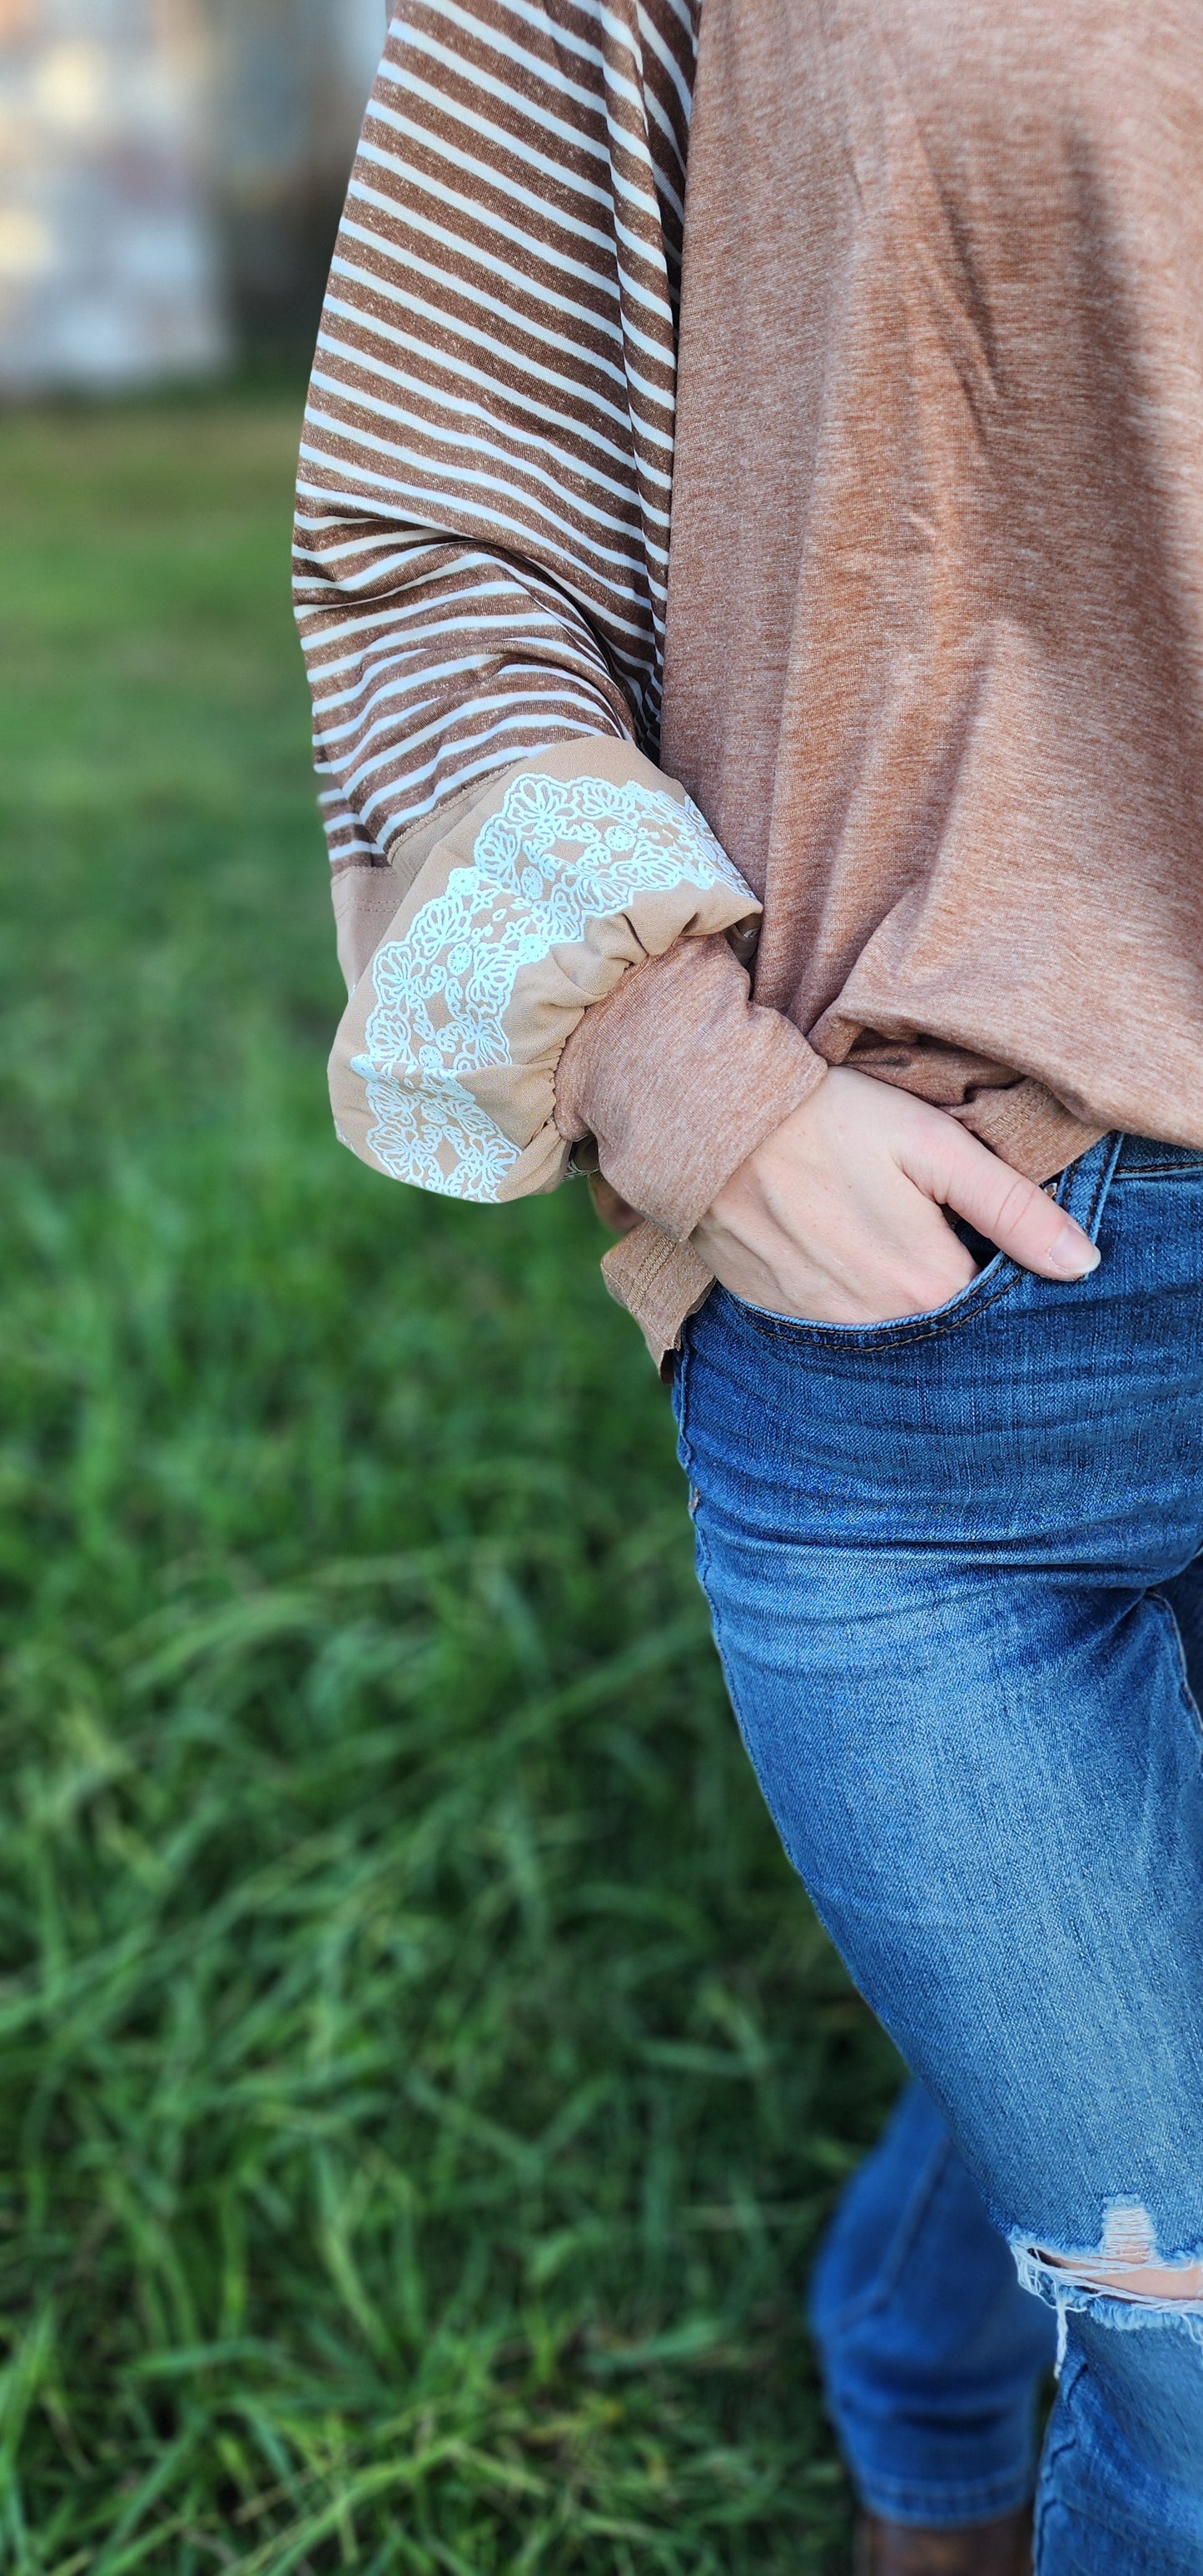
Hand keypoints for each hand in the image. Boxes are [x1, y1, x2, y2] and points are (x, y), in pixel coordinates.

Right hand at [690, 1067, 1099, 1323]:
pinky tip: (834, 1246)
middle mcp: (873, 1324)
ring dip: (892, 1295)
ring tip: (877, 1231)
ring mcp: (818, 1325)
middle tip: (924, 1224)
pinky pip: (828, 1324)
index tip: (973, 1226)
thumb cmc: (830, 1118)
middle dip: (943, 1286)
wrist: (709, 1119)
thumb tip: (1083, 1266)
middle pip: (937, 1324)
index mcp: (925, 1285)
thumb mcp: (934, 1147)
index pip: (990, 1304)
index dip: (995, 1266)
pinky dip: (842, 1297)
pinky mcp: (774, 1312)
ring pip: (882, 1328)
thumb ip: (1012, 1209)